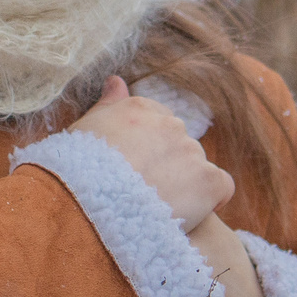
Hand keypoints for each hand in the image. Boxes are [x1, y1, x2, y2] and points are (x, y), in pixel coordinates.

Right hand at [73, 76, 234, 228]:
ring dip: (182, 185)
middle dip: (165, 166)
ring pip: (196, 167)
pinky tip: (188, 215)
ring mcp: (190, 151)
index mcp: (139, 108)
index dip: (145, 150)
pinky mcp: (207, 181)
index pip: (156, 123)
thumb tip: (116, 81)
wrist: (87, 207)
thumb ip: (106, 105)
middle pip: (177, 145)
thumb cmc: (75, 173)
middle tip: (141, 194)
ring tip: (156, 210)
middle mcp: (170, 124)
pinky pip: (221, 187)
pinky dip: (210, 200)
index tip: (130, 172)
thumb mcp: (83, 131)